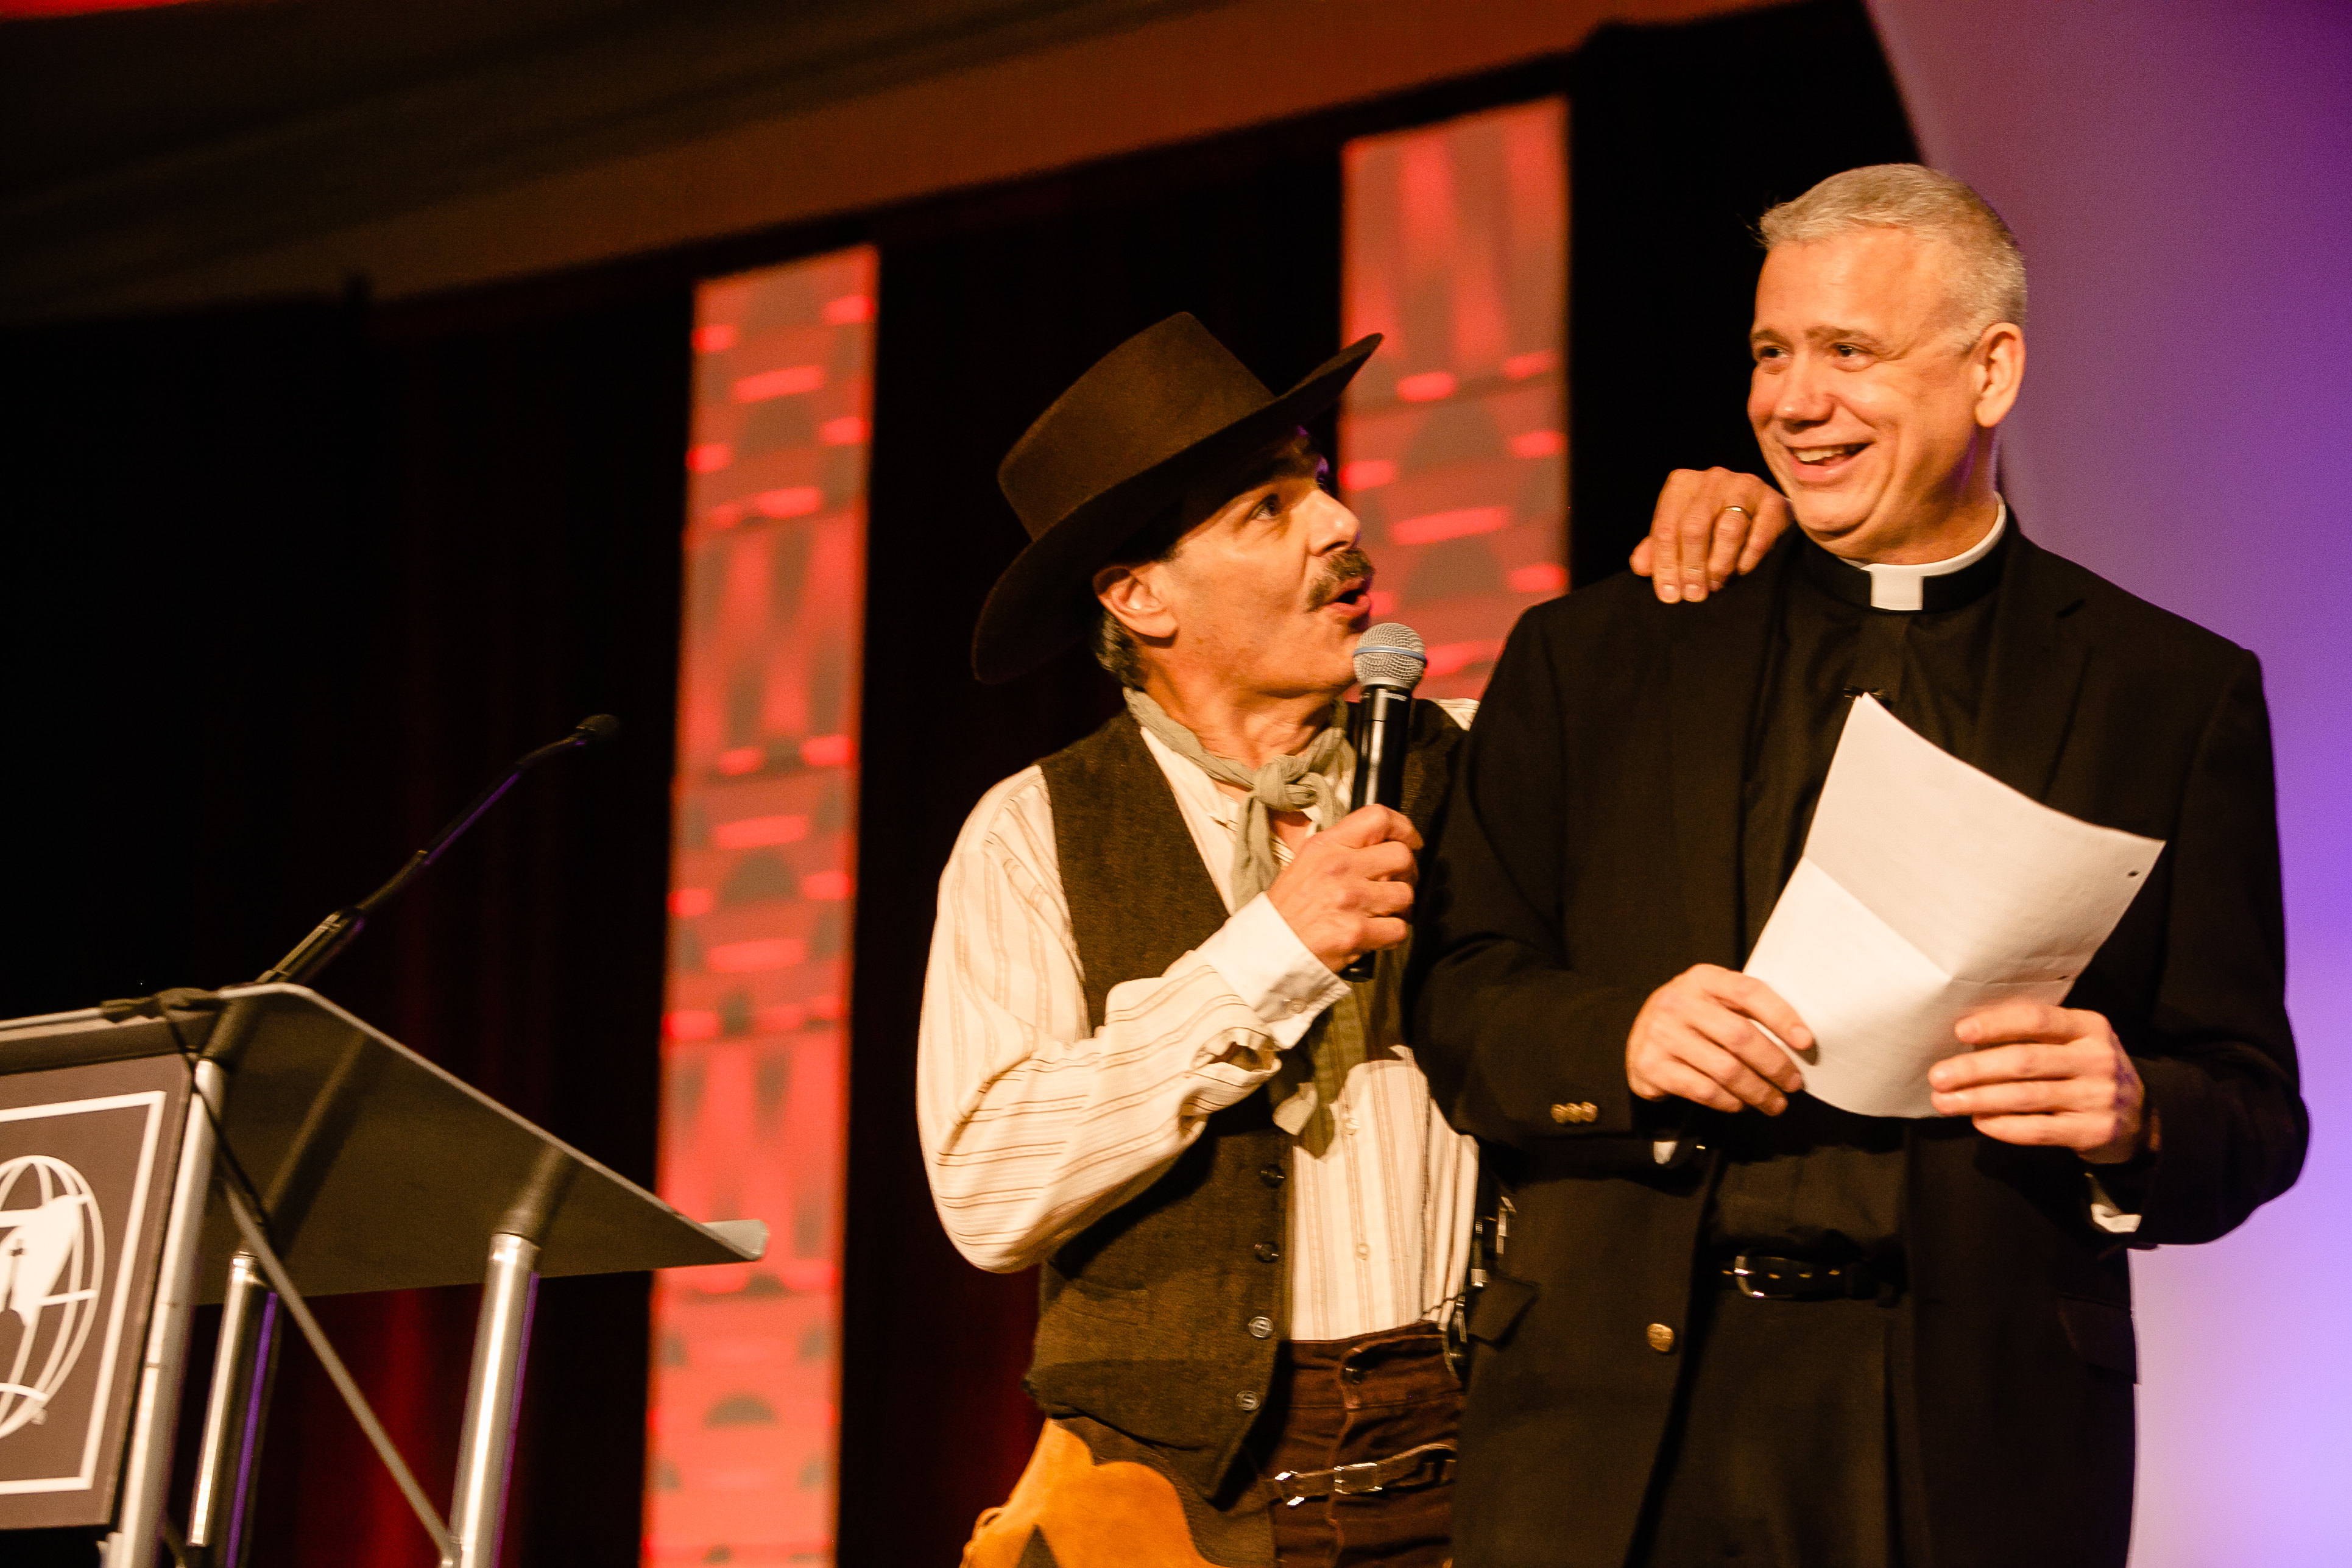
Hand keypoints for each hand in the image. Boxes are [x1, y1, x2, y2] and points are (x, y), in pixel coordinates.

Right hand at [1266, 805, 1420, 972]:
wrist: (1269, 948)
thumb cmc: (1289, 908)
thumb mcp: (1306, 862)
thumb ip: (1341, 848)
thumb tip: (1379, 844)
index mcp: (1326, 846)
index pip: (1378, 818)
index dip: (1404, 828)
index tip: (1411, 841)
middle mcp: (1339, 868)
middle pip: (1401, 856)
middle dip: (1407, 873)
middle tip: (1397, 884)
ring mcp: (1349, 900)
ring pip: (1405, 895)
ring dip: (1400, 907)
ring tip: (1382, 913)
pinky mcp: (1357, 932)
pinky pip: (1399, 929)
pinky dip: (1393, 935)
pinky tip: (1377, 934)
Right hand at [1626, 965, 1810, 1114]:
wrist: (1643, 1037)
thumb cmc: (1692, 1018)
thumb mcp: (1714, 999)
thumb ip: (1747, 1009)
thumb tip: (1798, 1039)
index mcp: (1702, 979)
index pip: (1748, 992)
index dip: (1781, 1016)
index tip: (1805, 1041)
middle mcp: (1678, 1003)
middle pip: (1739, 1036)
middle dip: (1774, 1065)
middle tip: (1792, 1083)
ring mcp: (1661, 1034)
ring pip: (1725, 1070)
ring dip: (1758, 1091)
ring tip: (1774, 1101)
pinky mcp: (1652, 1066)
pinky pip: (1704, 1091)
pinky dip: (1730, 1102)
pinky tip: (1741, 1103)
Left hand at [1629, 468, 1791, 602]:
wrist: (1761, 514)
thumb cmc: (1712, 526)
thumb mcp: (1680, 534)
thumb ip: (1657, 549)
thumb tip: (1639, 567)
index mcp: (1682, 483)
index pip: (1665, 527)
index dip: (1665, 565)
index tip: (1670, 595)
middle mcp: (1712, 478)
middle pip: (1694, 527)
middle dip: (1691, 567)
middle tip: (1695, 595)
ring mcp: (1745, 485)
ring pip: (1728, 529)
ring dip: (1720, 564)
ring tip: (1716, 585)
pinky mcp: (1774, 501)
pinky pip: (1759, 535)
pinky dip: (1748, 558)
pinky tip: (1741, 572)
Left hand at [1928, 1003, 2148, 1162]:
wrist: (2139, 1118)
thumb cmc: (2085, 1071)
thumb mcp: (2074, 1043)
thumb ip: (2035, 1036)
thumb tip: (1968, 1037)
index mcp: (2090, 1026)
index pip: (2037, 1019)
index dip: (1996, 1024)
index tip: (1959, 1031)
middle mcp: (2098, 1059)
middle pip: (2025, 1061)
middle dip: (1974, 1069)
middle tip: (1937, 1076)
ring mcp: (2099, 1097)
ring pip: (2027, 1097)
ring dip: (1979, 1100)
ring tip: (1946, 1102)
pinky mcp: (2095, 1131)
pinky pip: (2040, 1130)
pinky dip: (2004, 1127)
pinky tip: (1979, 1122)